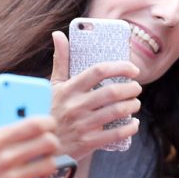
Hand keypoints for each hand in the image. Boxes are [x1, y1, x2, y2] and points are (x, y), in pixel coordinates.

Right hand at [49, 31, 141, 160]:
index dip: (120, 67)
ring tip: (135, 103)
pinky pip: (116, 134)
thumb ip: (60, 61)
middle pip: (112, 92)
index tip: (133, 69)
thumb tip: (58, 34)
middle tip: (136, 88)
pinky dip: (130, 127)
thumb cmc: (50, 110)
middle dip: (131, 88)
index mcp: (69, 89)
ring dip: (133, 106)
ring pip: (117, 111)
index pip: (98, 71)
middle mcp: (76, 105)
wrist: (41, 143)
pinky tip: (134, 124)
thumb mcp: (53, 85)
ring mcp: (82, 125)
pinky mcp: (88, 142)